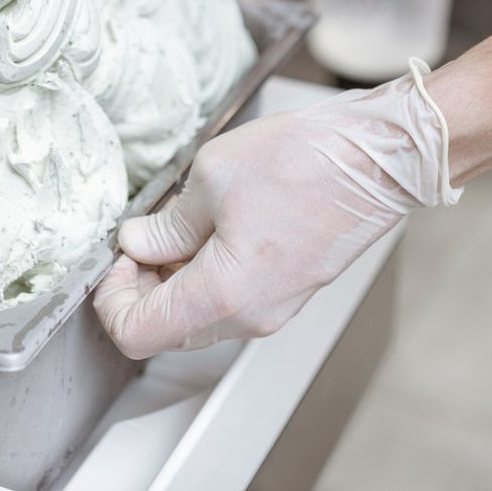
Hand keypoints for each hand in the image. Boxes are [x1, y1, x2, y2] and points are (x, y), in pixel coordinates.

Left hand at [92, 8, 491, 357]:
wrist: (381, 158)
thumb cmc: (307, 161)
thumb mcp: (212, 177)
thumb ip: (166, 222)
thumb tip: (138, 242)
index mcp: (221, 295)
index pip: (136, 333)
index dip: (110, 298)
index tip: (116, 256)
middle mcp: (248, 317)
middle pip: (167, 330)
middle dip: (140, 288)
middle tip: (139, 237)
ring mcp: (274, 309)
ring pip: (199, 316)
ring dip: (175, 279)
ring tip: (177, 223)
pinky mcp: (290, 291)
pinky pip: (232, 299)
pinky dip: (207, 273)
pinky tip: (212, 225)